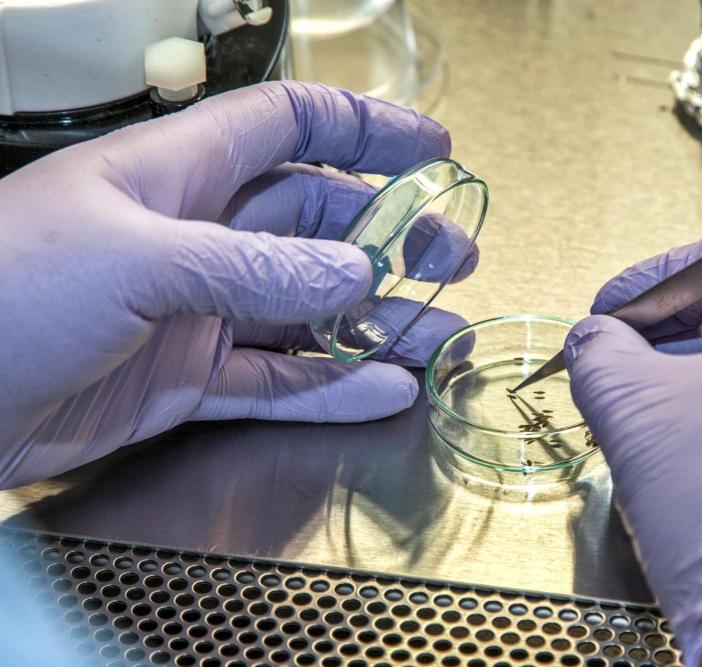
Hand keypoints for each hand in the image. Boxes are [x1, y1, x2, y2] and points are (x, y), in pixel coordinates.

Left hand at [0, 82, 467, 488]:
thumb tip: (353, 277)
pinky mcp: (186, 381)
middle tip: (453, 260)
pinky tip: (383, 389)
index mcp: (176, 175)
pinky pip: (278, 381)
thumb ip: (253, 268)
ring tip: (440, 337)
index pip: (289, 127)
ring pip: (309, 312)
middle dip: (392, 239)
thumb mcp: (133, 259)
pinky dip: (333, 386)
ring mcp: (194, 312)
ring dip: (377, 324)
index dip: (366, 130)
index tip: (436, 151)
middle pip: (318, 225)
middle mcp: (195, 238)